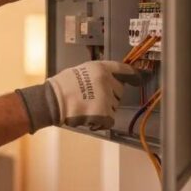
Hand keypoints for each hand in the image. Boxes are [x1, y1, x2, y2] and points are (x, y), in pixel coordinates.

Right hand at [17, 60, 140, 131]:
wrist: (53, 100)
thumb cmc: (62, 87)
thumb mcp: (81, 71)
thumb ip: (97, 74)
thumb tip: (110, 79)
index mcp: (101, 68)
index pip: (124, 69)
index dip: (133, 75)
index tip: (138, 79)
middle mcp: (107, 81)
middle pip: (119, 91)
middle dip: (110, 96)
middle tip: (92, 97)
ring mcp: (106, 97)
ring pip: (114, 106)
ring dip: (105, 108)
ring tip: (87, 106)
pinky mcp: (104, 112)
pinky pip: (110, 119)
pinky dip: (101, 121)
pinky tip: (89, 116)